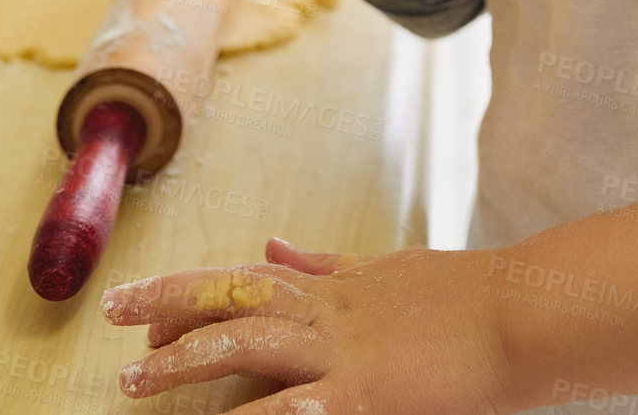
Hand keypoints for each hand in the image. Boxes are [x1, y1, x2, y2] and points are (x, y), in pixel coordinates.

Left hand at [101, 237, 515, 413]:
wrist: (525, 313)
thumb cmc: (470, 298)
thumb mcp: (390, 269)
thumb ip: (328, 263)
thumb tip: (273, 240)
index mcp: (338, 287)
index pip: (250, 279)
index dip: (191, 287)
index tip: (141, 300)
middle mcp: (331, 312)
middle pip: (237, 298)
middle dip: (170, 305)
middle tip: (112, 311)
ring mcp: (346, 352)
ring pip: (250, 345)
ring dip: (187, 358)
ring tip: (133, 381)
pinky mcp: (365, 395)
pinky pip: (294, 413)